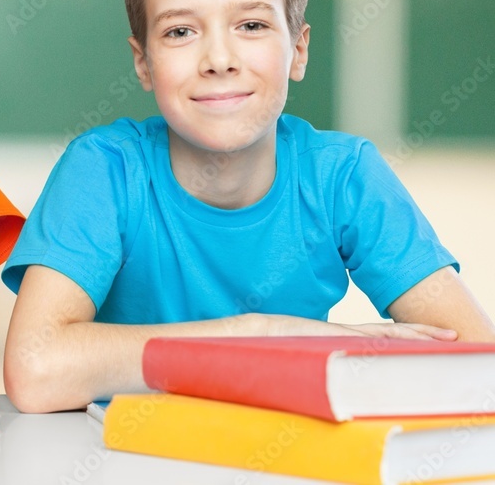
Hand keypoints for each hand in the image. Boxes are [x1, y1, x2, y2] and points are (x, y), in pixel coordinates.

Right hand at [263, 314, 457, 340]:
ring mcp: (338, 336)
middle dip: (421, 333)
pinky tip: (409, 344)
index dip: (406, 334)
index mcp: (337, 336)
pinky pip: (366, 341)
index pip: (379, 335)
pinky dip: (390, 341)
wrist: (251, 334)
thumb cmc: (271, 346)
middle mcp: (342, 334)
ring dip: (415, 337)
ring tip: (442, 338)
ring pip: (385, 336)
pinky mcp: (331, 340)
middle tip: (450, 336)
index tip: (430, 337)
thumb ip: (318, 356)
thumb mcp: (303, 352)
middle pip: (390, 332)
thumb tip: (325, 368)